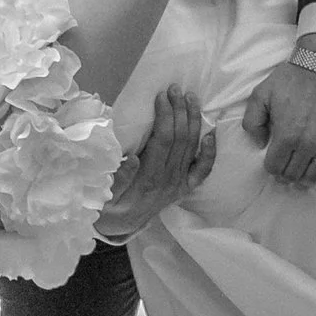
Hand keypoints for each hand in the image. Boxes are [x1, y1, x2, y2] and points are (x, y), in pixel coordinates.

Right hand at [95, 87, 217, 239]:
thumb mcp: (105, 194)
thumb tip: (132, 158)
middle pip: (181, 139)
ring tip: (191, 98)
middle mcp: (169, 180)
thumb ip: (119, 179)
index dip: (165, 116)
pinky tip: (211, 133)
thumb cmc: (109, 205)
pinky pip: (202, 170)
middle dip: (179, 110)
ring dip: (193, 120)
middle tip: (176, 89)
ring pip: (192, 147)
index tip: (161, 96)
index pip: (163, 140)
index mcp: (149, 178)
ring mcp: (179, 184)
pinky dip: (209, 151)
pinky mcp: (185, 188)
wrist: (120, 226)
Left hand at [241, 43, 315, 187]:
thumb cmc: (290, 79)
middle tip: (286, 168)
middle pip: (294, 174)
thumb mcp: (260, 95)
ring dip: (306, 178)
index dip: (271, 168)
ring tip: (302, 173)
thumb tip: (259, 144)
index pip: (275, 167)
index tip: (273, 162)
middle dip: (286, 174)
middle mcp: (308, 142)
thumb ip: (252, 122)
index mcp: (286, 134)